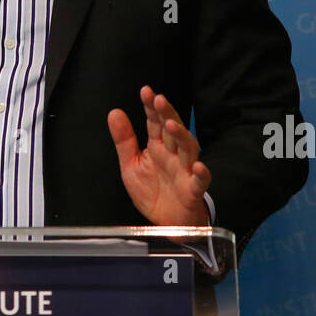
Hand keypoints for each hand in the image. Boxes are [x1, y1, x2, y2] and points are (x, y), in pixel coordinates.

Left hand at [108, 85, 210, 226]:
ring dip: (182, 136)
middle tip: (159, 100)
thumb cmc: (152, 192)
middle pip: (173, 130)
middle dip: (167, 114)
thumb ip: (124, 140)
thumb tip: (114, 113)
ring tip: (172, 125)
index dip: (151, 107)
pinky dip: (201, 173)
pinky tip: (197, 165)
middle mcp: (173, 155)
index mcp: (158, 147)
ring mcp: (185, 171)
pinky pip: (200, 181)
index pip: (155, 122)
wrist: (167, 224)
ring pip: (188, 149)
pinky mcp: (193, 190)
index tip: (146, 91)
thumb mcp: (130, 165)